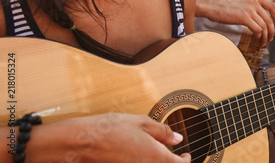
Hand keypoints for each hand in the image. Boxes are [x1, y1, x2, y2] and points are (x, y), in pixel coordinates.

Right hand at [30, 114, 190, 161]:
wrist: (83, 141)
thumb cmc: (110, 128)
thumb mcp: (141, 122)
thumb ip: (162, 131)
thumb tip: (177, 138)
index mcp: (154, 155)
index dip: (186, 161)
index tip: (186, 154)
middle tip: (176, 155)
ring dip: (159, 162)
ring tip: (157, 152)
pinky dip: (146, 162)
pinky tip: (142, 155)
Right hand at [197, 0, 274, 45]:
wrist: (212, 5)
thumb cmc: (224, 4)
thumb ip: (252, 4)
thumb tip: (260, 16)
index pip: (272, 6)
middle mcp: (254, 1)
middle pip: (269, 19)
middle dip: (271, 31)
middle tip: (270, 38)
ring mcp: (250, 9)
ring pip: (264, 26)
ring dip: (265, 36)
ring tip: (262, 42)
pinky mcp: (244, 17)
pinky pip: (257, 29)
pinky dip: (258, 35)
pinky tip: (255, 38)